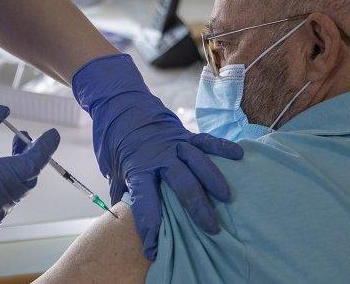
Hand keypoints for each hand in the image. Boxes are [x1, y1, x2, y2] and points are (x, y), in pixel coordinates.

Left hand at [73, 54, 242, 259]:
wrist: (118, 102)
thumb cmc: (113, 138)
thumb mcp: (110, 168)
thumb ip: (121, 191)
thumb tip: (121, 218)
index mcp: (136, 168)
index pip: (144, 200)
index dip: (149, 225)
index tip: (155, 247)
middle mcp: (158, 156)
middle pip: (181, 184)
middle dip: (196, 208)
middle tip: (211, 228)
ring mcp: (173, 143)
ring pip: (197, 162)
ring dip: (213, 180)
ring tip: (226, 198)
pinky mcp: (184, 133)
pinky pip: (205, 140)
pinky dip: (222, 147)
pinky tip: (238, 156)